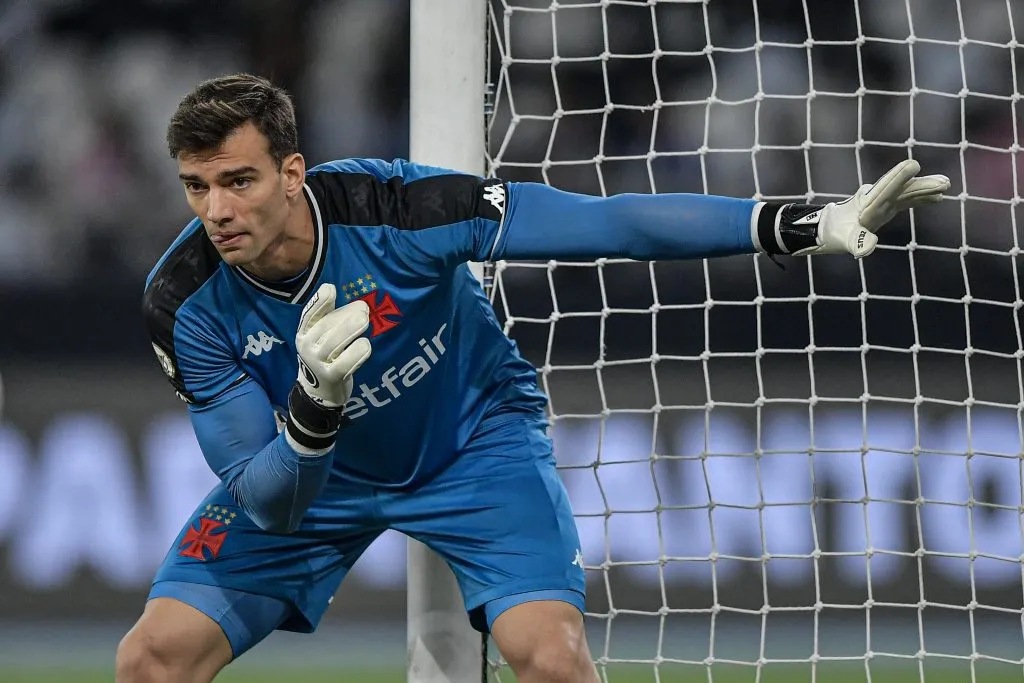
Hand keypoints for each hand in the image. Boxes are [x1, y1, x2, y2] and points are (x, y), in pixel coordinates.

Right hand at [295, 283, 371, 407]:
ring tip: (366, 323)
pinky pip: (347, 361)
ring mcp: (318, 362)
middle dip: (348, 315)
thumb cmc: (326, 356)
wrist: (319, 392)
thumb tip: (347, 297)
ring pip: (337, 341)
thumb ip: (331, 316)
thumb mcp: (321, 336)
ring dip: (354, 329)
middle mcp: (307, 346)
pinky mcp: (332, 376)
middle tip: (364, 309)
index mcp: (304, 332)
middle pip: (328, 326)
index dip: (320, 301)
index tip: (331, 289)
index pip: (309, 314)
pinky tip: (365, 345)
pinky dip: (359, 351)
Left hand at [799, 159, 949, 257]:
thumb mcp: (843, 240)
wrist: (830, 227)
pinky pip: (907, 200)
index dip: (898, 178)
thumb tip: (867, 248)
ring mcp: (884, 201)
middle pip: (901, 189)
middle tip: (943, 182)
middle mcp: (877, 198)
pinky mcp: (888, 206)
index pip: (884, 189)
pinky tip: (938, 197)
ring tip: (946, 185)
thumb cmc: (836, 233)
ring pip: (906, 192)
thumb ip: (855, 242)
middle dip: (921, 185)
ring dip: (925, 189)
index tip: (913, 165)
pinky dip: (922, 198)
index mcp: (866, 204)